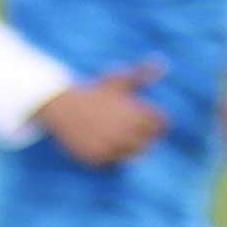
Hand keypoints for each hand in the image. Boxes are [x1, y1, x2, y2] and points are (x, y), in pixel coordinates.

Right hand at [35, 64, 167, 167]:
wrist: (62, 107)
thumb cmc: (94, 93)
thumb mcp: (118, 81)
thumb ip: (143, 74)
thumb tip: (163, 62)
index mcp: (133, 112)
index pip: (162, 123)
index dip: (160, 122)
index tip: (151, 120)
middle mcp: (124, 131)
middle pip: (151, 142)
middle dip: (147, 137)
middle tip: (134, 131)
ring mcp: (111, 145)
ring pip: (135, 155)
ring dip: (132, 148)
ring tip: (120, 138)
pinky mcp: (98, 157)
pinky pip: (117, 163)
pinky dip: (116, 157)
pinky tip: (108, 145)